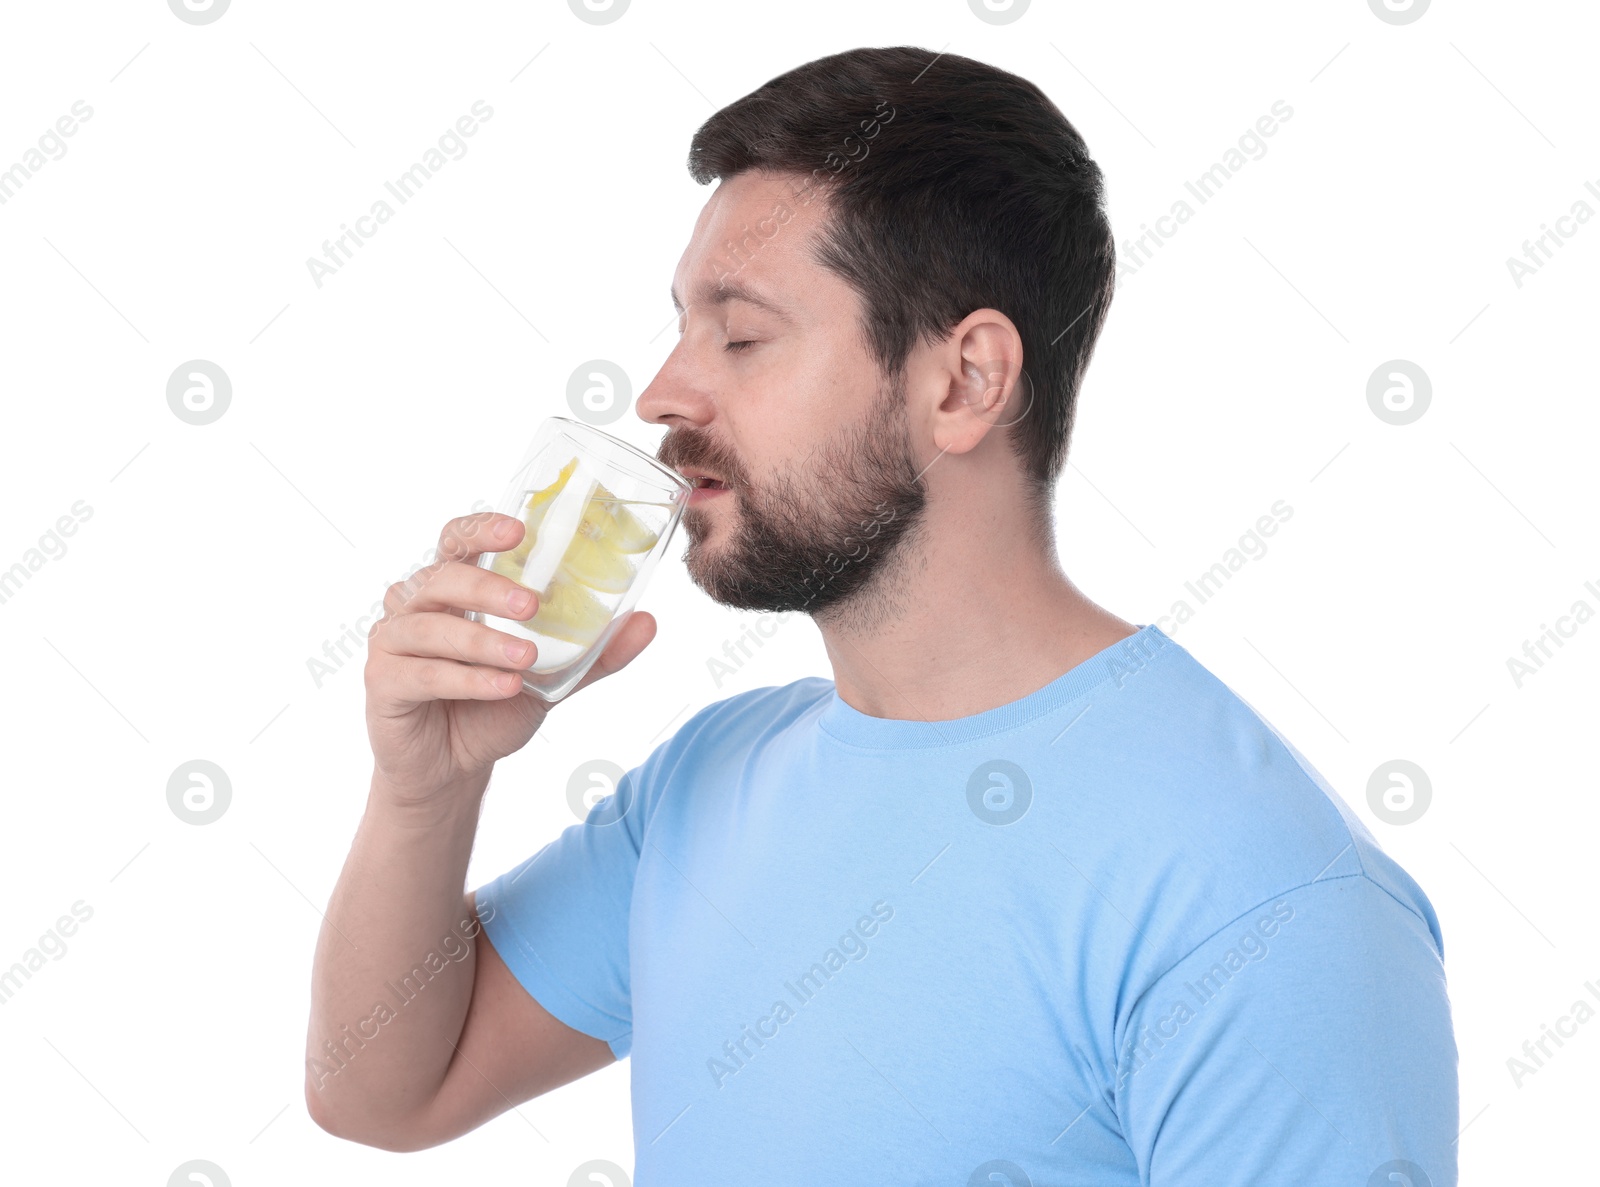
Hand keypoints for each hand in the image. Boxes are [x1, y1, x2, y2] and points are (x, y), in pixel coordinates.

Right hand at [363, 510, 655, 807]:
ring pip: (433, 626)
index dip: (482, 528)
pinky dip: (467, 679)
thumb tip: (648, 621)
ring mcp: (393, 641)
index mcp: (453, 587)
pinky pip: (424, 673)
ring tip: (527, 658)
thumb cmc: (494, 704)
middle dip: (489, 586)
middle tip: (533, 604)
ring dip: (483, 641)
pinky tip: (503, 687)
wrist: (454, 768)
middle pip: (444, 576)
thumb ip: (594, 652)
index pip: (458, 539)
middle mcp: (416, 604)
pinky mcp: (383, 681)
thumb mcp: (553, 677)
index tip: (518, 528)